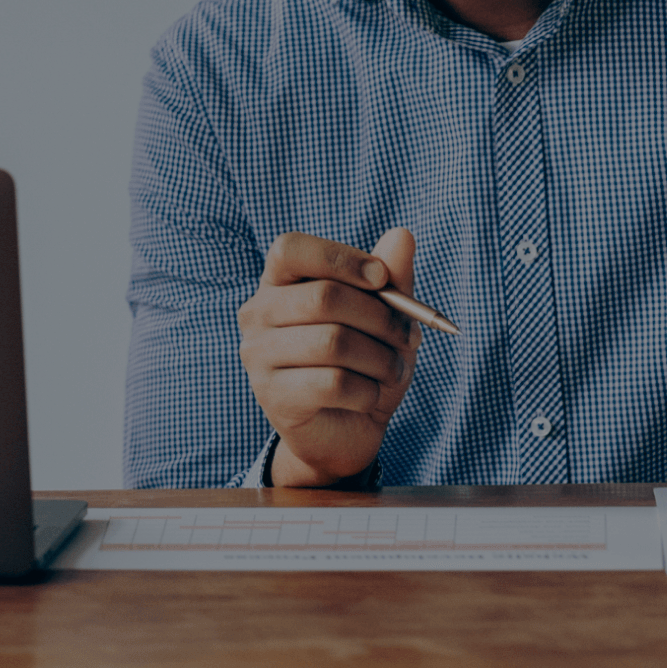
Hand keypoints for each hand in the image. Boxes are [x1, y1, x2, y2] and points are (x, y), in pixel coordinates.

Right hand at [238, 229, 421, 485]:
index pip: (290, 249)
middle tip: (409, 338)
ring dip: (382, 359)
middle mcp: (257, 315)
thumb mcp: (384, 319)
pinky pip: (333, 384)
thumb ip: (390, 279)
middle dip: (381, 318)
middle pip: (322, 297)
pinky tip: (370, 397)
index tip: (381, 279)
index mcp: (278, 285)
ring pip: (333, 342)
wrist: (345, 431)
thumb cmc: (362, 365)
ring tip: (393, 371)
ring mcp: (258, 356)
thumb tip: (402, 235)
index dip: (339, 257)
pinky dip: (368, 391)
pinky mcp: (273, 396)